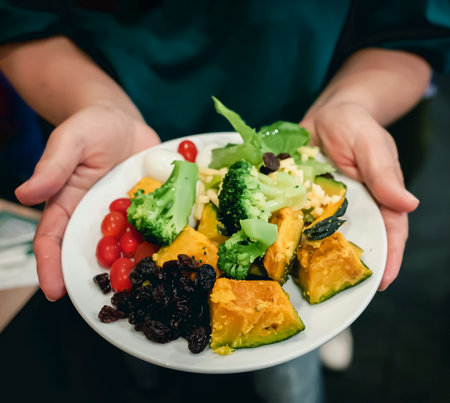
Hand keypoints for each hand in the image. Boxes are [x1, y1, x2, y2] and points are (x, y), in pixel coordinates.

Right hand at [15, 106, 159, 299]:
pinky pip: (157, 226)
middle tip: (111, 302)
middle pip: (95, 252)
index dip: (51, 265)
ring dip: (138, 265)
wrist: (123, 122)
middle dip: (100, 278)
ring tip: (149, 285)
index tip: (54, 291)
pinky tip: (178, 249)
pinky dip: (165, 239)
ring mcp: (127, 216)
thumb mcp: (70, 141)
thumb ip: (52, 167)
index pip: (53, 239)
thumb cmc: (90, 127)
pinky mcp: (150, 208)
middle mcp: (97, 217)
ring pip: (130, 246)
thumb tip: (24, 194)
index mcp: (69, 205)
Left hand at [300, 102, 418, 290]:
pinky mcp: (301, 196)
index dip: (388, 258)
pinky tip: (274, 240)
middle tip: (333, 288)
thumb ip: (384, 174)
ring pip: (320, 233)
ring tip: (299, 273)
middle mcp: (350, 207)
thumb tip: (408, 204)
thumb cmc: (356, 125)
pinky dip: (285, 228)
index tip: (381, 284)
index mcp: (377, 198)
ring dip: (310, 251)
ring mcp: (323, 204)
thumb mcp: (372, 145)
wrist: (327, 113)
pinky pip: (294, 215)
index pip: (389, 232)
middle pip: (351, 240)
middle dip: (343, 264)